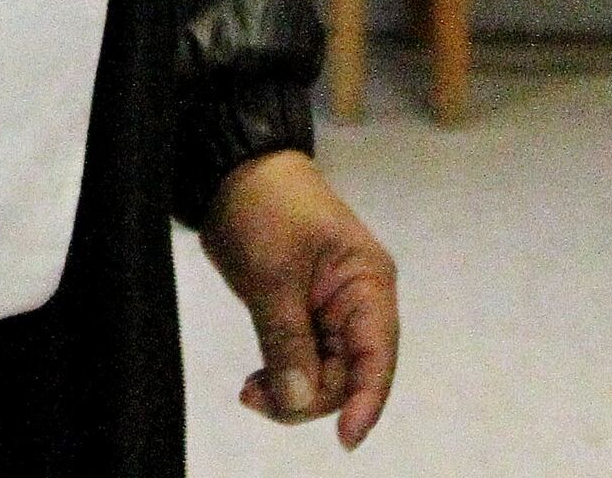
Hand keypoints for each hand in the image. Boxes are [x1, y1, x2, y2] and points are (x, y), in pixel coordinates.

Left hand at [199, 150, 398, 446]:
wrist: (234, 170)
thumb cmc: (265, 207)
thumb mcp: (274, 276)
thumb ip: (288, 342)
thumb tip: (300, 400)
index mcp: (368, 283)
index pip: (377, 356)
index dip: (366, 401)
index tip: (346, 439)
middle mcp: (358, 301)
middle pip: (348, 374)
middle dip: (309, 396)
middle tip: (256, 398)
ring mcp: (330, 309)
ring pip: (323, 373)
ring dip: (291, 391)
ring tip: (249, 392)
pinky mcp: (303, 313)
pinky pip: (302, 360)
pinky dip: (281, 376)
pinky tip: (255, 384)